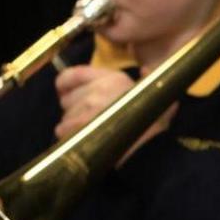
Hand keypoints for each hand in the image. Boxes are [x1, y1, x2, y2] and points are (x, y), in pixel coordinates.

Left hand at [53, 64, 174, 156]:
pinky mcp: (78, 129)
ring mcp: (86, 110)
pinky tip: (83, 141)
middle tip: (88, 118)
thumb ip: (149, 80)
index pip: (72, 75)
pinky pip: (62, 132)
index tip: (67, 93)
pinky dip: (69, 137)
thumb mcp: (156, 95)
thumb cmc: (154, 124)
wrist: (149, 150)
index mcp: (112, 78)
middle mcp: (96, 90)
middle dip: (74, 109)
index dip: (65, 85)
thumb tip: (145, 69)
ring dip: (72, 125)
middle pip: (67, 99)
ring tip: (88, 133)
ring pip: (65, 117)